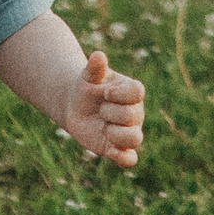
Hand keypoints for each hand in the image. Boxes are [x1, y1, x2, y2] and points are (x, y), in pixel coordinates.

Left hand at [65, 50, 145, 167]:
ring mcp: (128, 131)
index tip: (104, 93)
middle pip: (134, 116)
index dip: (119, 94)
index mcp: (131, 92)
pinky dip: (124, 159)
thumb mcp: (88, 76)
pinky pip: (130, 159)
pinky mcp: (118, 149)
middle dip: (110, 113)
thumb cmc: (86, 88)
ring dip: (116, 134)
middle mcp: (135, 113)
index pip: (137, 92)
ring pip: (135, 138)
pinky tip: (112, 151)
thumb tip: (98, 55)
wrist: (76, 106)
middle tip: (100, 110)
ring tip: (103, 128)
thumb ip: (94, 68)